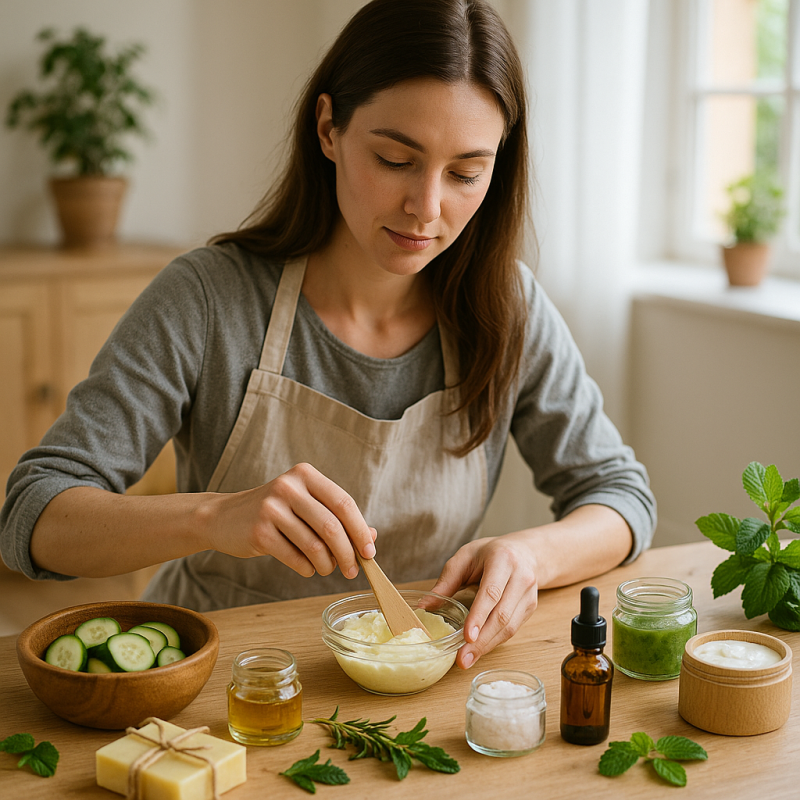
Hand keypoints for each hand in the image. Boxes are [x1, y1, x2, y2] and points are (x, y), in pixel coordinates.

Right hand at [206, 462, 375, 579]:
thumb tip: (372, 538)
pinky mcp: (259, 531)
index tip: (370, 552)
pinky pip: (296, 558)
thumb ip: (337, 518)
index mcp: (306, 475)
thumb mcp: (305, 506)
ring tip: (326, 569)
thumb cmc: (274, 513)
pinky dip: (307, 569)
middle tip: (354, 571)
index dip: (361, 530)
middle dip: (348, 554)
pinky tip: (307, 568)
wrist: (223, 517)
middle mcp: (289, 486)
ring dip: (327, 565)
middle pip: (332, 527)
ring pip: (315, 546)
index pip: (344, 503)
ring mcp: (272, 508)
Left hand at [430, 533, 539, 668]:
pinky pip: (513, 629)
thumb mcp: (465, 557)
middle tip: (462, 658)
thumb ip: (446, 581)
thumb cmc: (490, 552)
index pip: (491, 592)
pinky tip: (479, 649)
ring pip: (509, 627)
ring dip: (487, 645)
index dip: (479, 615)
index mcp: (503, 560)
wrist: (524, 552)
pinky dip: (494, 641)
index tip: (467, 636)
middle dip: (481, 640)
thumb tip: (424, 606)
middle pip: (502, 615)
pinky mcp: (530, 608)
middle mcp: (521, 578)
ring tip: (467, 659)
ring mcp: (528, 595)